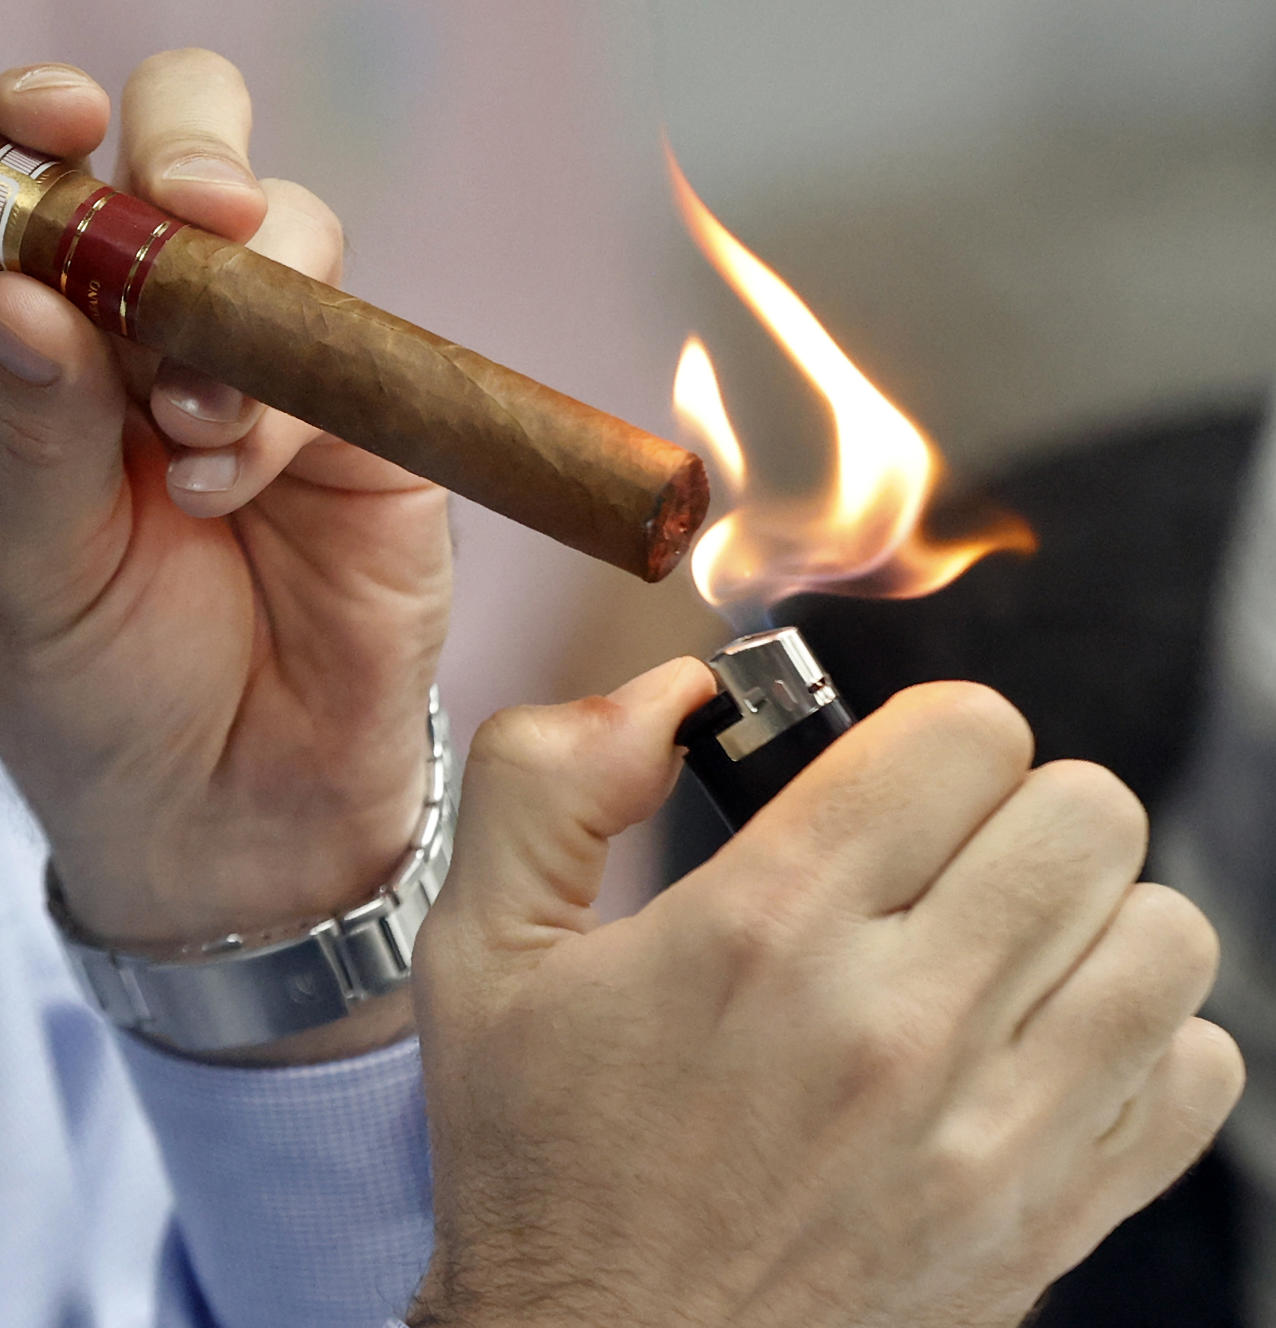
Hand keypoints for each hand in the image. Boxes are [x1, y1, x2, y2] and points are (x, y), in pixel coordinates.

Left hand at [0, 53, 450, 1054]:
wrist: (239, 808)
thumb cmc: (100, 686)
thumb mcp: (30, 565)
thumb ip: (31, 428)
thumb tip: (21, 291)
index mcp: (55, 338)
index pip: (48, 183)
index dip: (45, 125)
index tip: (51, 125)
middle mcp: (162, 325)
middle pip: (187, 147)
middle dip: (191, 147)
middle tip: (193, 208)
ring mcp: (275, 363)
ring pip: (291, 226)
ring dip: (241, 300)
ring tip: (194, 427)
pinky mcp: (371, 419)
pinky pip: (348, 350)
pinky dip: (284, 405)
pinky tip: (234, 487)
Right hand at [411, 668, 1241, 1327]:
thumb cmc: (547, 1169)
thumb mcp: (481, 953)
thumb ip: (548, 777)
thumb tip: (675, 694)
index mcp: (768, 931)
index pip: (968, 733)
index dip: (932, 731)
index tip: (893, 777)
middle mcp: (898, 1027)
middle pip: (1087, 812)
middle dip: (1016, 805)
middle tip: (945, 856)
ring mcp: (992, 1137)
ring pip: (1162, 931)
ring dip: (1092, 912)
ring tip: (1006, 940)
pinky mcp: (1049, 1225)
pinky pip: (1195, 1074)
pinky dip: (1141, 1037)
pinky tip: (1043, 1043)